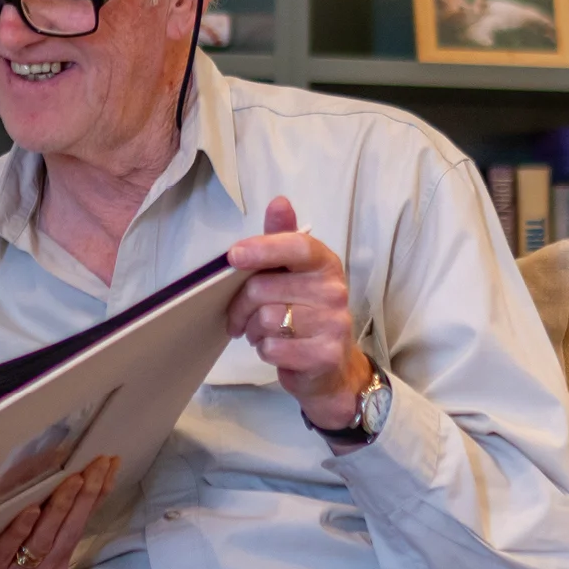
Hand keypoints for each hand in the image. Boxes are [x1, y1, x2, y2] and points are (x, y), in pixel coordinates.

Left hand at [226, 196, 373, 433]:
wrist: (329, 366)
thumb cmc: (303, 312)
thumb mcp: (293, 273)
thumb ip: (282, 238)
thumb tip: (279, 202)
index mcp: (324, 263)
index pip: (297, 246)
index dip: (263, 248)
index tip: (234, 256)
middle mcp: (334, 290)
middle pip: (263, 288)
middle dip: (240, 304)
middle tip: (242, 315)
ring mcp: (334, 324)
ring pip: (265, 319)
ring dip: (253, 330)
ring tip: (263, 332)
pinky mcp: (324, 355)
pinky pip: (272, 348)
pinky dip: (264, 350)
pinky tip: (276, 349)